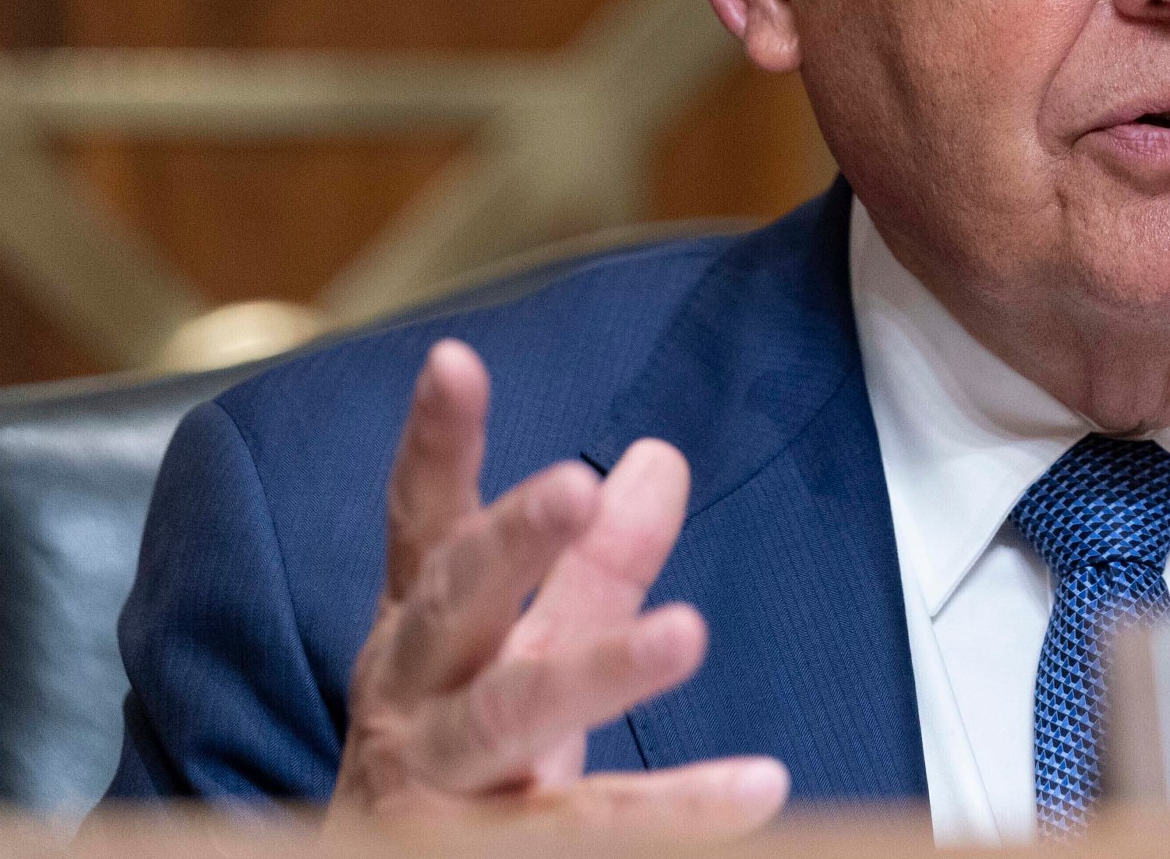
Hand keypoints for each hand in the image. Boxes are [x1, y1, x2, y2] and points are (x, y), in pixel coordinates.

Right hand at [327, 339, 788, 836]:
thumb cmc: (459, 766)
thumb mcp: (520, 655)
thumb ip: (592, 568)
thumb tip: (658, 457)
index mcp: (420, 635)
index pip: (425, 526)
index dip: (435, 445)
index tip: (453, 360)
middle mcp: (411, 701)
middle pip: (455, 606)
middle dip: (510, 543)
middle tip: (575, 483)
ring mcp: (434, 788)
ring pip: (510, 717)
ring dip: (598, 670)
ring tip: (685, 633)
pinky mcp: (478, 858)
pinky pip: (582, 830)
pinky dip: (672, 809)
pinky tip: (758, 787)